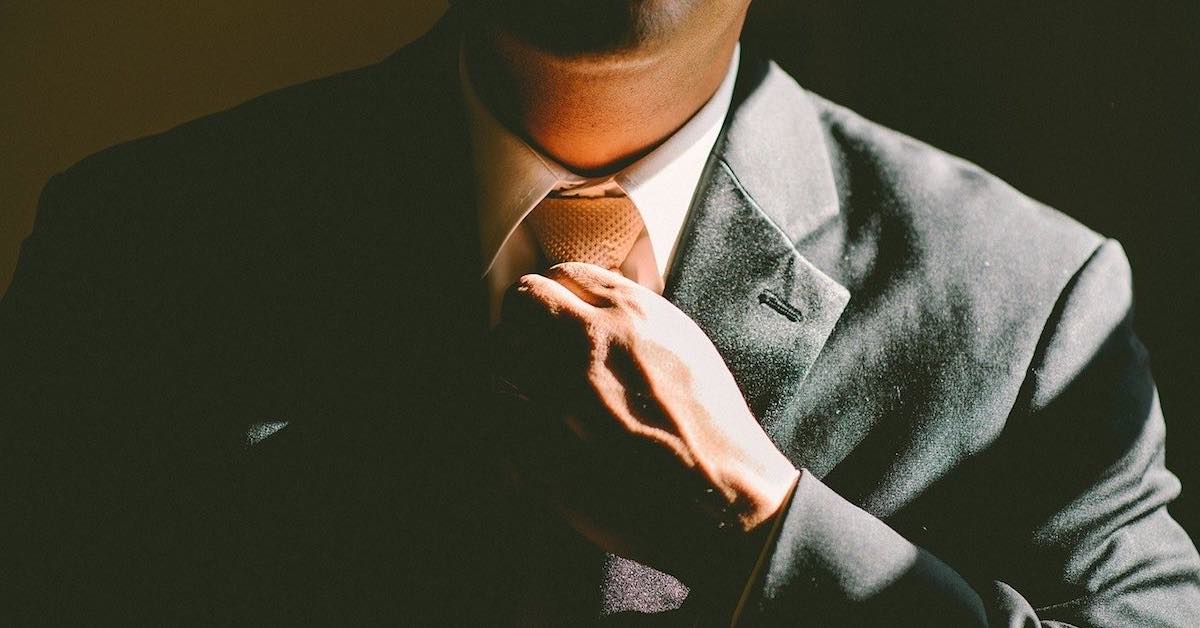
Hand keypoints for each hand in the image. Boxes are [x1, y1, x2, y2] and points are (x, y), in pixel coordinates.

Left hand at [491, 262, 798, 587]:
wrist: (721, 497)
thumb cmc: (711, 426)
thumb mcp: (684, 345)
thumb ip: (631, 317)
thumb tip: (589, 303)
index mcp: (628, 314)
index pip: (559, 275)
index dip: (554, 295)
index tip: (554, 313)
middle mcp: (586, 346)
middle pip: (520, 307)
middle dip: (523, 323)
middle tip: (534, 347)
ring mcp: (557, 397)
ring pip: (499, 363)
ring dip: (512, 375)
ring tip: (536, 396)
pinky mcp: (539, 448)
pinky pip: (499, 422)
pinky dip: (511, 427)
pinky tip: (540, 438)